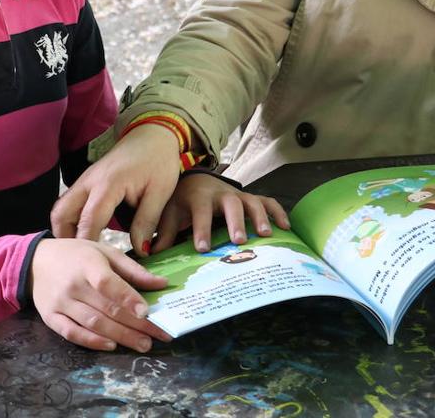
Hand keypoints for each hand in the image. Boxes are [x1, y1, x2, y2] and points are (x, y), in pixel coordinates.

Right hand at [29, 238, 171, 351]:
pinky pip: (71, 333)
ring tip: (142, 344)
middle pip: (106, 308)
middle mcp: (73, 284)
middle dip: (135, 324)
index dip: (128, 298)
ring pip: (93, 323)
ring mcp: (60, 303)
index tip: (147, 312)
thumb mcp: (104, 252)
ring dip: (119, 336)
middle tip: (158, 335)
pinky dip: (91, 341)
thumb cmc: (76, 255)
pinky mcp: (50, 317)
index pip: (108, 283)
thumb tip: (162, 284)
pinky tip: (110, 345)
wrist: (35, 262)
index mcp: (88, 263)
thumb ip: (132, 269)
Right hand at [50, 123, 181, 254]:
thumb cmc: (159, 161)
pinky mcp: (86, 180)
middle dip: (65, 238)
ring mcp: (85, 179)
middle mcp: (89, 181)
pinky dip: (69, 219)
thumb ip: (147, 221)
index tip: (89, 266)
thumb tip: (140, 250)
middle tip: (77, 261)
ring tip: (79, 251)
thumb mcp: (160, 193)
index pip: (89, 220)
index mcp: (108, 184)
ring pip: (61, 207)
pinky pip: (69, 202)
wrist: (153, 134)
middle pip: (62, 213)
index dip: (87, 244)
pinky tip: (82, 234)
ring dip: (65, 229)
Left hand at [152, 173, 290, 253]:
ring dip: (259, 216)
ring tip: (265, 235)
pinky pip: (267, 201)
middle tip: (239, 241)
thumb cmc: (180, 202)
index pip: (200, 212)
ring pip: (251, 201)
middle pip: (230, 204)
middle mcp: (219, 194)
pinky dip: (277, 212)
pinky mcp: (249, 198)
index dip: (201, 229)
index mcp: (197, 197)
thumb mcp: (169, 213)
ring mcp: (237, 195)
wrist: (192, 179)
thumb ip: (163, 233)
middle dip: (235, 222)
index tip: (202, 248)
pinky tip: (285, 228)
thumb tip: (149, 255)